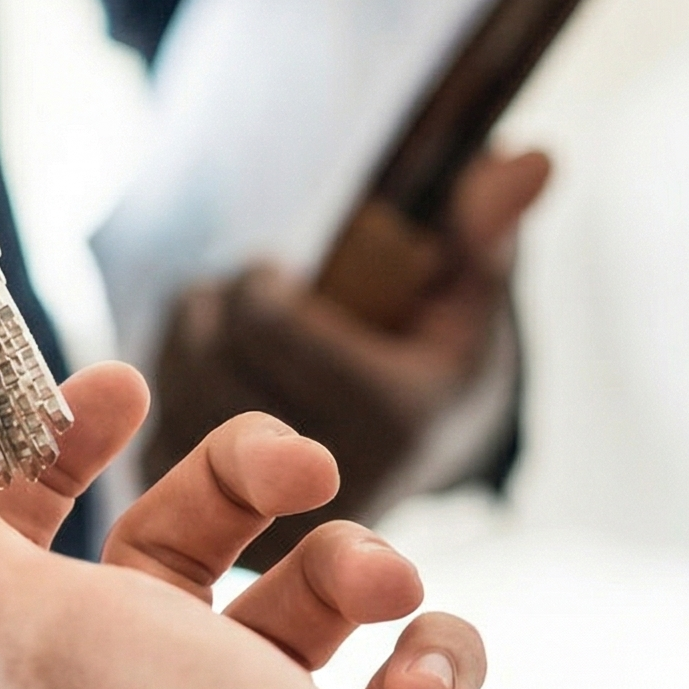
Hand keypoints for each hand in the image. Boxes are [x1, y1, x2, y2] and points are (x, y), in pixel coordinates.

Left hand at [0, 361, 529, 688]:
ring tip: (387, 593)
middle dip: (247, 486)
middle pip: (179, 551)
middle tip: (309, 468)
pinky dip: (426, 666)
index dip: (59, 449)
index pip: (27, 532)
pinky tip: (424, 681)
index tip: (125, 385)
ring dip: (353, 570)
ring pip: (303, 610)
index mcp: (45, 670)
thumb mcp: (35, 630)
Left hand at [146, 148, 550, 564]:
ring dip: (192, 339)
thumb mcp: (472, 291)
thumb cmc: (439, 352)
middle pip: (214, 347)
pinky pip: (156, 429)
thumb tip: (532, 156)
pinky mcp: (218, 532)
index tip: (281, 274)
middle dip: (222, 304)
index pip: (266, 319)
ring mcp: (272, 513)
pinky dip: (171, 389)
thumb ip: (487, 225)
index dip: (259, 280)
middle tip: (254, 299)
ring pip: (174, 385)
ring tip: (236, 335)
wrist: (415, 457)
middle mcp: (333, 478)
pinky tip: (211, 380)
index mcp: (395, 415)